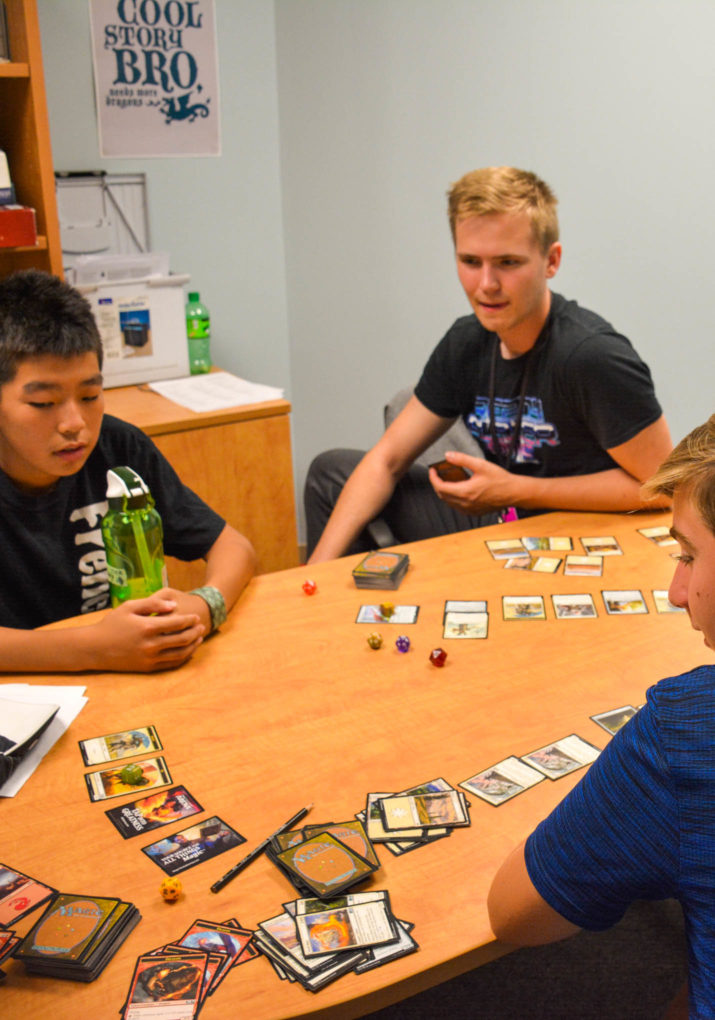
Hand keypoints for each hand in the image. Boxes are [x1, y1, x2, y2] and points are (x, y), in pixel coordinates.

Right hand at [86, 590, 205, 671]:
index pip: (177, 623)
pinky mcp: (148, 668)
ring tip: (199, 638)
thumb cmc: (112, 624)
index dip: (189, 620)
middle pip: (182, 639)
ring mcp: (150, 658)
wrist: (95, 648)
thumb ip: (153, 604)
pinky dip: (183, 658)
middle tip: (201, 626)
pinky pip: (171, 664)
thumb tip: (174, 605)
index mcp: (147, 627)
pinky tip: (188, 651)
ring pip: (180, 654)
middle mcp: (151, 645)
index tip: (196, 617)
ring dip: (193, 646)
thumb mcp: (130, 607)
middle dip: (195, 632)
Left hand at [429, 452, 516, 514]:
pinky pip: (458, 507)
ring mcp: (469, 510)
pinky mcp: (474, 512)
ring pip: (449, 502)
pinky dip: (453, 499)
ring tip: (448, 481)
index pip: (440, 487)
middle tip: (438, 474)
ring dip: (445, 492)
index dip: (433, 478)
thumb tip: (448, 455)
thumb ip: (462, 459)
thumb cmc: (500, 480)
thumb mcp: (481, 465)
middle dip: (437, 484)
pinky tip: (458, 491)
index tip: (432, 471)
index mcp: (465, 491)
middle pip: (442, 495)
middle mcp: (465, 503)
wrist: (514, 493)